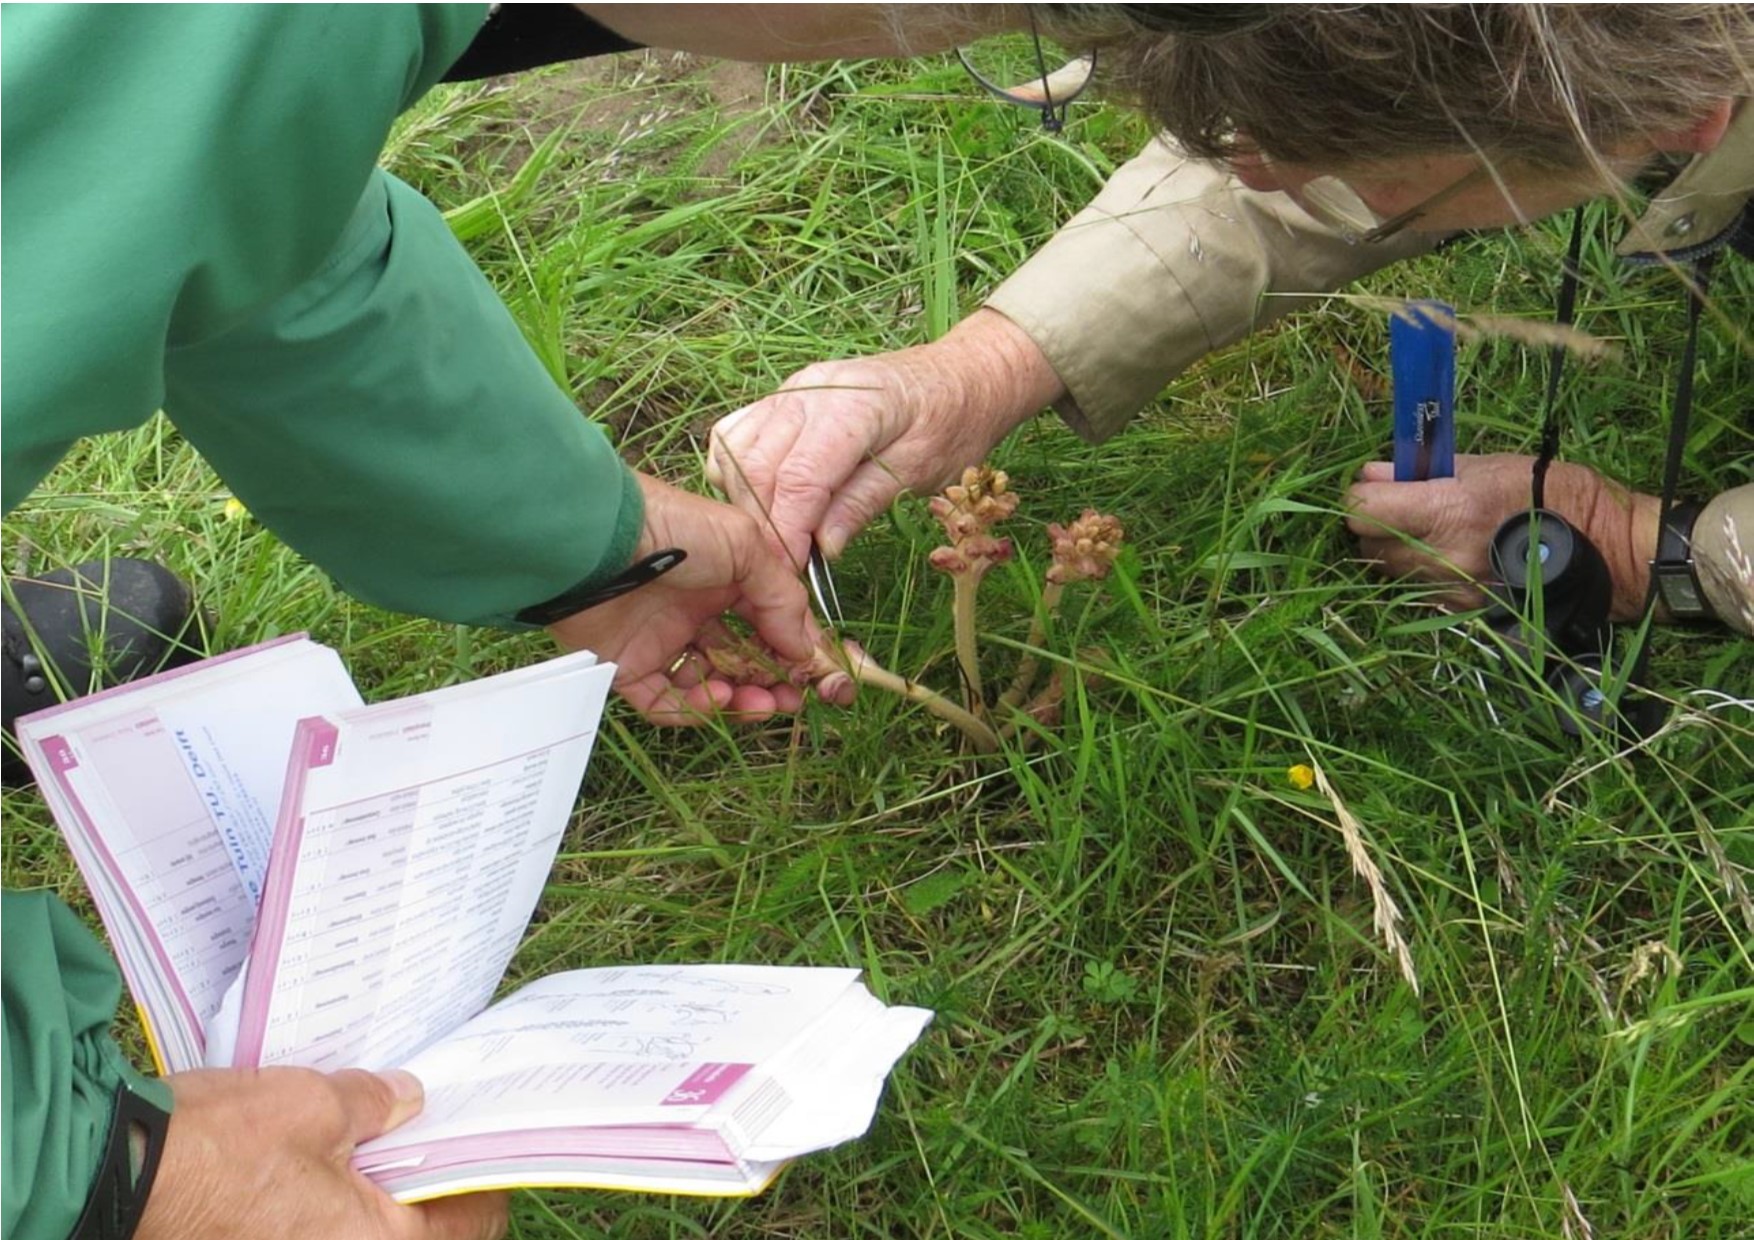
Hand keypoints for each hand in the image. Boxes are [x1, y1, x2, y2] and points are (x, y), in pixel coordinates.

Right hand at [139, 1067, 506, 1239]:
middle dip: (425, 1173)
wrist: (116, 1177)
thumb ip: (375, 1104)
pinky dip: (332, 1190)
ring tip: (381, 1122)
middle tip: (434, 1118)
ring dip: (375, 1181)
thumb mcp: (316, 1104)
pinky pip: (318, 1224)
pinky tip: (328, 1143)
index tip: (489, 1136)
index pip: (466, 1224)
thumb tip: (408, 1100)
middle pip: (414, 1225)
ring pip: (362, 1224)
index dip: (483, 1177)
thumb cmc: (219, 1148)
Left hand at [546, 472, 853, 722]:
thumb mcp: (747, 547)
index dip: (797, 651)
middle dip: (772, 682)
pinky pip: (666, 702)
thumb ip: (783, 598)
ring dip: (739, 700)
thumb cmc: (676, 530)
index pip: (771, 622)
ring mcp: (663, 639)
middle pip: (743, 659)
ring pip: (709, 685)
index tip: (819, 676)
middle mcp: (696, 609)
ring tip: (759, 704)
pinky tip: (716, 699)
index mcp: (727, 577)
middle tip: (792, 699)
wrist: (598, 541)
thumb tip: (807, 649)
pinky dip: (695, 709)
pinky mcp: (629, 666)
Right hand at [707, 309, 1062, 567]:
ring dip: (746, 502)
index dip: (788, 532)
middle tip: (782, 569)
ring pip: (736, 452)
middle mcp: (808, 391)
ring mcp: (789, 391)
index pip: (800, 477)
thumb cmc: (951, 422)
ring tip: (776, 539)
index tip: (789, 575)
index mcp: (852, 405)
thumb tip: (822, 548)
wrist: (959, 376)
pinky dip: (737, 474)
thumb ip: (865, 502)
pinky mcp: (780, 399)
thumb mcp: (922, 469)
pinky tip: (765, 502)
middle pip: (757, 467)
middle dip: (762, 524)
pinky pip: (736, 436)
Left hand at [1345, 453, 1659, 619]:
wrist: (1605, 553)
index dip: (1359, 496)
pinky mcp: (1459, 611)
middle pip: (1366, 545)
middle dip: (1373, 524)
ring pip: (1387, 571)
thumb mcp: (1489, 466)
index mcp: (1447, 511)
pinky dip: (1417, 573)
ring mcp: (1449, 590)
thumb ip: (1423, 471)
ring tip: (1426, 530)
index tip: (1375, 487)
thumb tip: (1372, 472)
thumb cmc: (1552, 494)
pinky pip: (1415, 590)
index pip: (1361, 511)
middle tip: (1401, 507)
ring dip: (1393, 549)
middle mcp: (1440, 557)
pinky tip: (1444, 556)